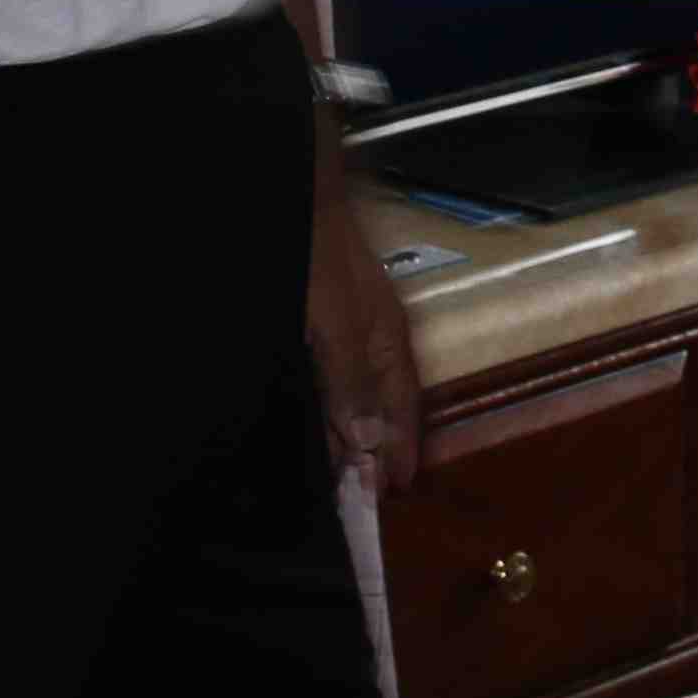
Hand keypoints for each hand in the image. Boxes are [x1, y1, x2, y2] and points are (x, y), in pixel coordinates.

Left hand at [308, 208, 430, 490]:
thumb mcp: (334, 322)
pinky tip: (313, 420)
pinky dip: (326, 408)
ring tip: (340, 472)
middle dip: (374, 451)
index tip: (392, 492)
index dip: (398, 450)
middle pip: (379, 407)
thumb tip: (372, 441)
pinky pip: (328, 380)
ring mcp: (345, 330)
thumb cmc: (317, 255)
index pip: (402, 409)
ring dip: (348, 433)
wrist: (296, 199)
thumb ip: (351, 378)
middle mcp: (372, 339)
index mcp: (387, 341)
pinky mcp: (318, 325)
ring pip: (352, 395)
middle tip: (362, 498)